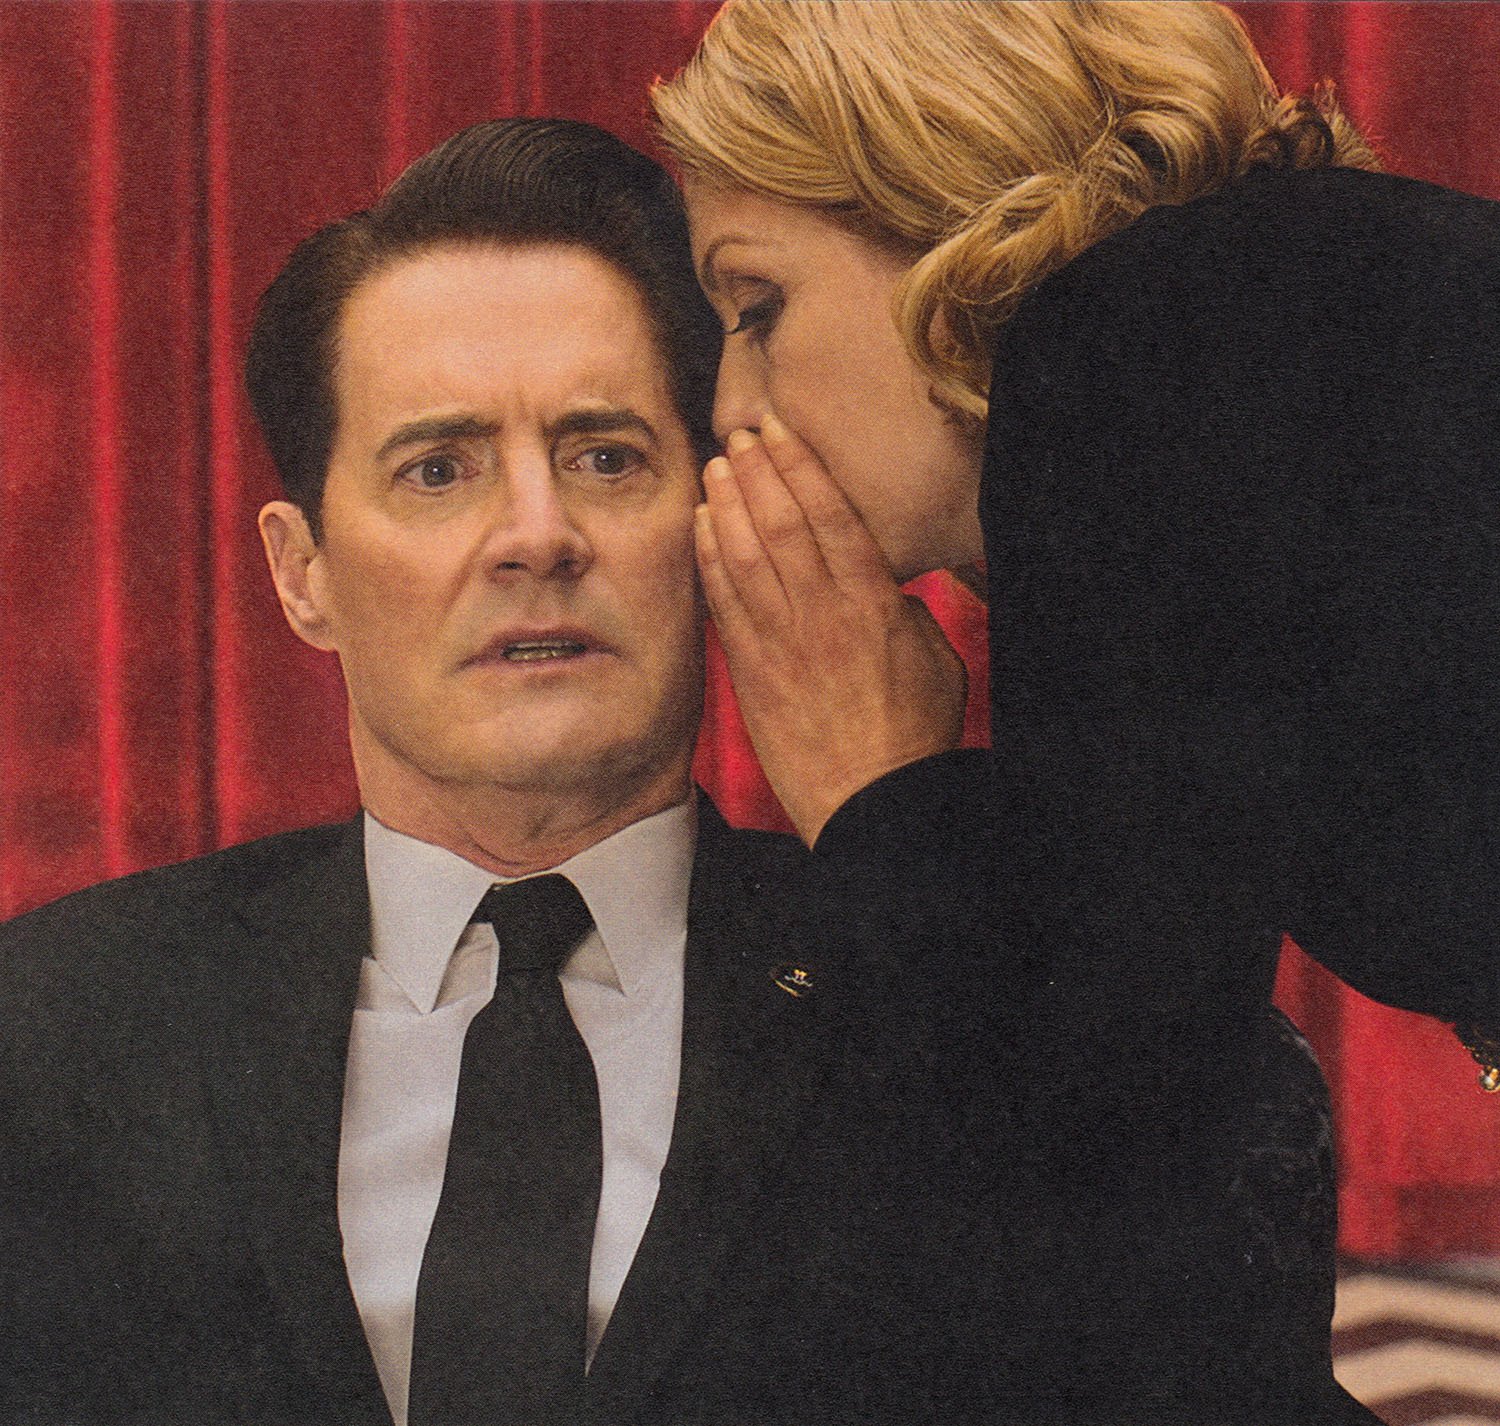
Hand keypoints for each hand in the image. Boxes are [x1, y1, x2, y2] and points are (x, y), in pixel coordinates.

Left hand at [696, 414, 966, 845]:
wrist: (872, 803)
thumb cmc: (912, 735)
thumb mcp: (933, 658)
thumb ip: (902, 612)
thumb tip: (883, 590)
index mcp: (872, 603)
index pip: (830, 515)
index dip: (799, 466)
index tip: (779, 431)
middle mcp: (821, 613)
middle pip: (781, 524)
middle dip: (756, 472)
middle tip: (739, 434)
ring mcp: (781, 642)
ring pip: (746, 557)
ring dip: (727, 506)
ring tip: (716, 468)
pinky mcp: (752, 673)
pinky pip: (724, 604)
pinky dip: (709, 561)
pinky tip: (700, 530)